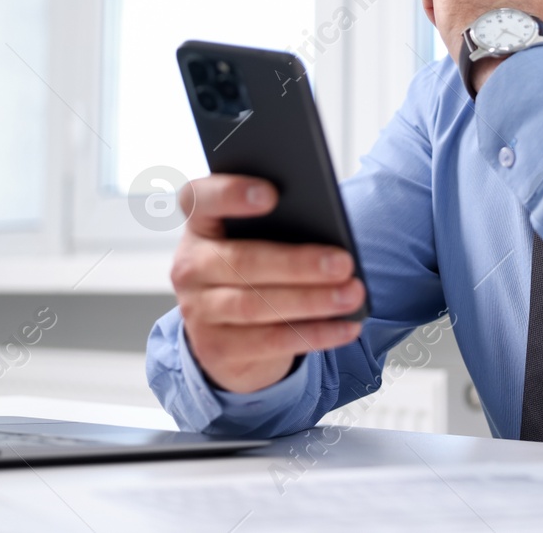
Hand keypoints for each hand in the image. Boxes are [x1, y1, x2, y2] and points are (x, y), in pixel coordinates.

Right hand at [170, 174, 365, 392]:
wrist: (228, 334)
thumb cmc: (254, 271)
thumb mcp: (257, 242)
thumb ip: (278, 227)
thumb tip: (328, 233)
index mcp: (200, 225)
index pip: (200, 199)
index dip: (230, 193)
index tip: (271, 194)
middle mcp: (191, 266)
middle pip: (242, 261)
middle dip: (298, 263)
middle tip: (343, 262)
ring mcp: (198, 310)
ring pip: (257, 305)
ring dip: (312, 301)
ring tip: (351, 294)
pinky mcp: (216, 348)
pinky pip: (271, 341)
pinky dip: (314, 334)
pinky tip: (345, 327)